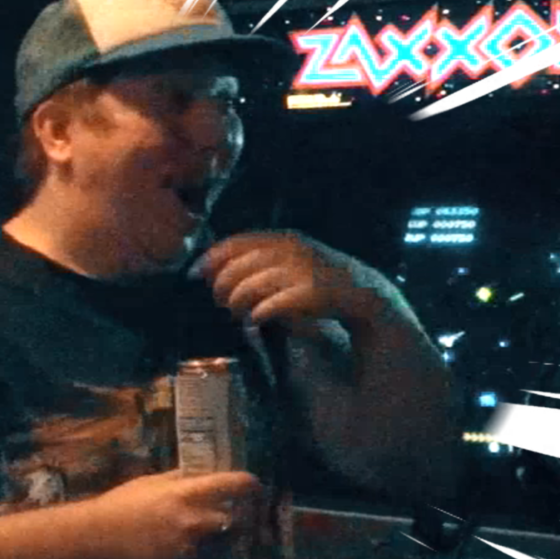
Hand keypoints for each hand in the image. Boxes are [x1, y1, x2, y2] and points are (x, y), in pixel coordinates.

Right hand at [85, 469, 261, 558]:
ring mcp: (191, 548)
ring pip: (226, 545)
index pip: (234, 485)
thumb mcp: (152, 482)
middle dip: (240, 516)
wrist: (97, 539)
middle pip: (238, 519)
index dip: (250, 484)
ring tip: (216, 535)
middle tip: (237, 513)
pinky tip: (197, 552)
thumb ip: (182, 479)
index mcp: (187, 493)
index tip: (254, 485)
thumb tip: (206, 473)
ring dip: (225, 539)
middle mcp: (194, 521)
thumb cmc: (121, 504)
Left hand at [195, 231, 389, 335]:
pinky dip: (262, 311)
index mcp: (284, 238)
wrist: (364, 291)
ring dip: (240, 299)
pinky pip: (278, 302)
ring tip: (237, 312)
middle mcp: (293, 249)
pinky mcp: (316, 293)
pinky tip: (255, 320)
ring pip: (255, 284)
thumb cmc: (314, 280)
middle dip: (225, 283)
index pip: (238, 243)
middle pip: (242, 265)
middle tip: (220, 300)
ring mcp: (305, 270)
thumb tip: (207, 270)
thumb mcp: (284, 265)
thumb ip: (252, 264)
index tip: (195, 273)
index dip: (213, 257)